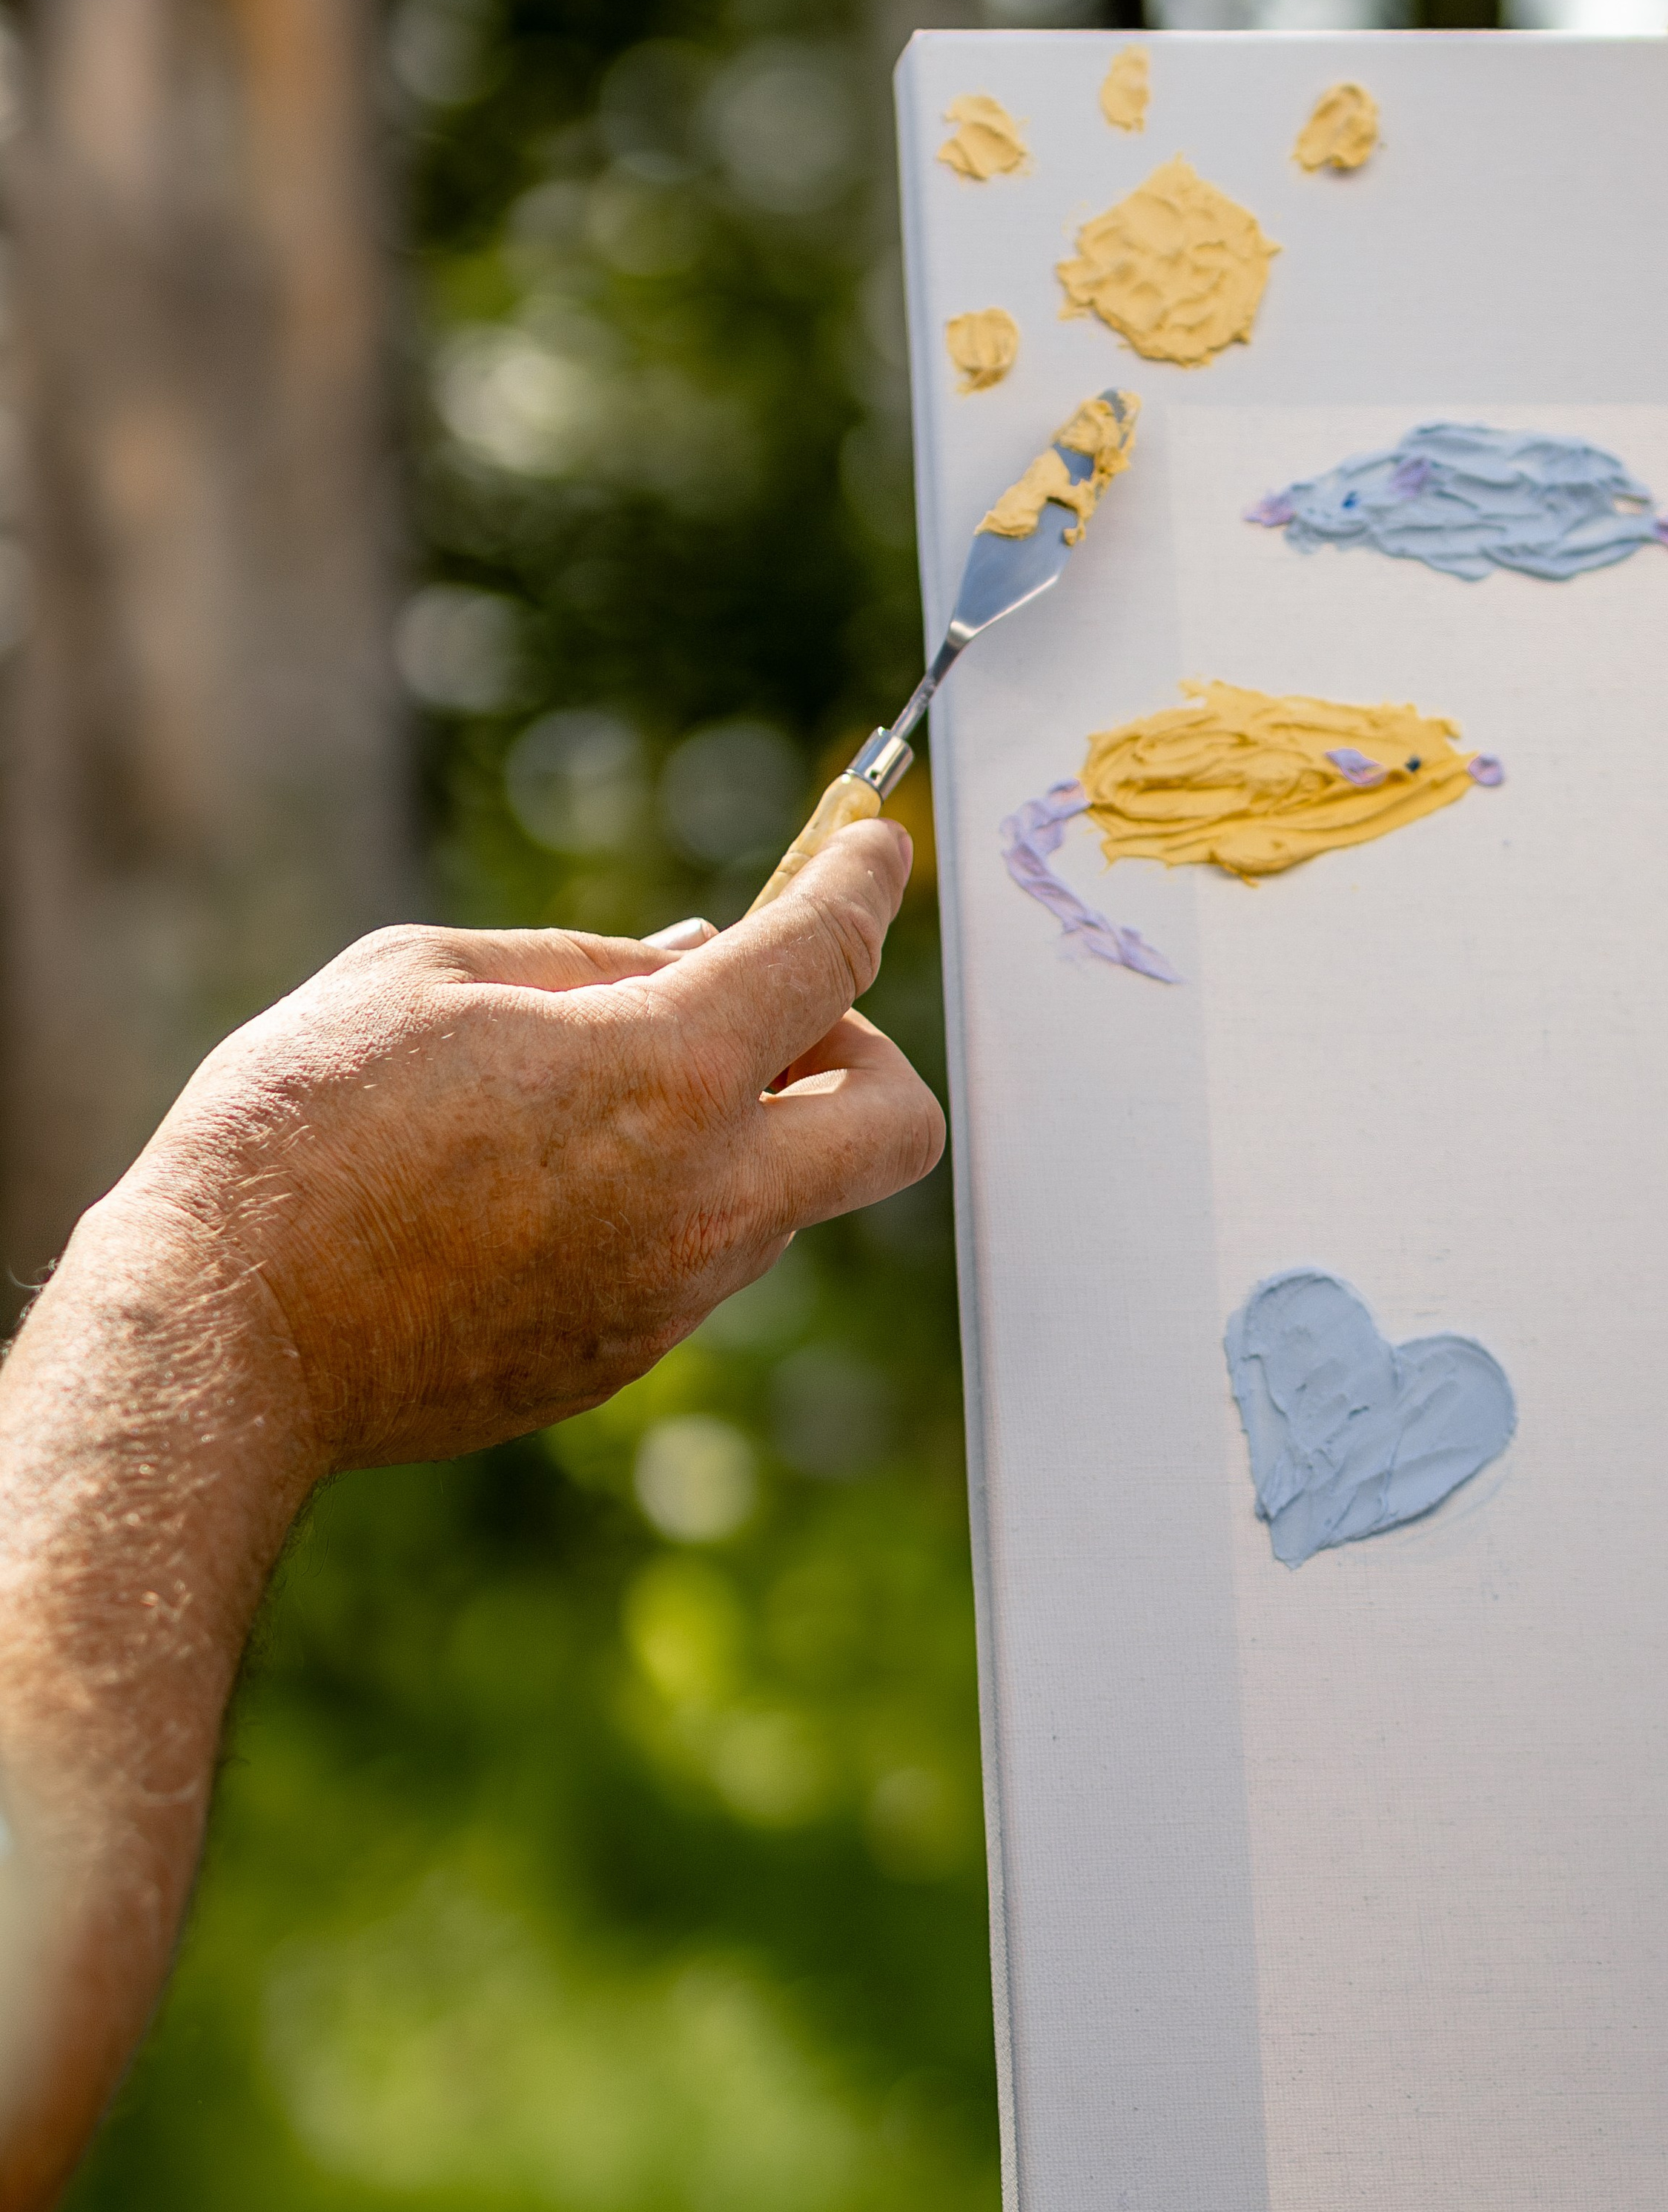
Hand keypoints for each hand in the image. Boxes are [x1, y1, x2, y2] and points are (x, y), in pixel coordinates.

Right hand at [91, 819, 940, 1470]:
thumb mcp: (428, 976)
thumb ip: (588, 962)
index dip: (866, 883)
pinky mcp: (624, 1357)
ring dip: (745, 1133)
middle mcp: (705, 1196)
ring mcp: (673, 1295)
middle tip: (771, 1019)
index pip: (830, 953)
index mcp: (668, 1070)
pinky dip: (668, 1205)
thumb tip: (694, 955)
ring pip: (787, 1197)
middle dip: (865, 1052)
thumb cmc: (299, 1130)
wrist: (224, 1328)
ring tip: (598, 1098)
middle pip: (899, 1123)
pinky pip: (696, 1262)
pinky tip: (547, 1185)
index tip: (876, 854)